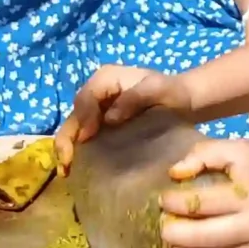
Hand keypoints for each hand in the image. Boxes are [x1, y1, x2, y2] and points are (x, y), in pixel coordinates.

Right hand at [56, 64, 199, 166]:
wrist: (183, 101)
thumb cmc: (172, 92)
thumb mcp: (158, 90)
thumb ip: (134, 98)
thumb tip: (109, 118)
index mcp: (107, 78)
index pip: (87, 97)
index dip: (83, 117)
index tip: (87, 137)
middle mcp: (97, 91)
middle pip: (75, 113)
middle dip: (67, 137)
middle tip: (66, 161)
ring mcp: (98, 108)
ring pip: (75, 126)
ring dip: (67, 146)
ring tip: (65, 169)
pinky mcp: (101, 123)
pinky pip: (84, 135)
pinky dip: (77, 150)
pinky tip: (74, 167)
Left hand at [158, 139, 248, 247]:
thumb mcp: (245, 150)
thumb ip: (208, 154)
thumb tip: (175, 173)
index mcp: (248, 195)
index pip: (199, 204)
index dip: (174, 203)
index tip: (164, 199)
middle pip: (202, 238)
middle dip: (174, 234)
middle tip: (163, 227)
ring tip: (174, 245)